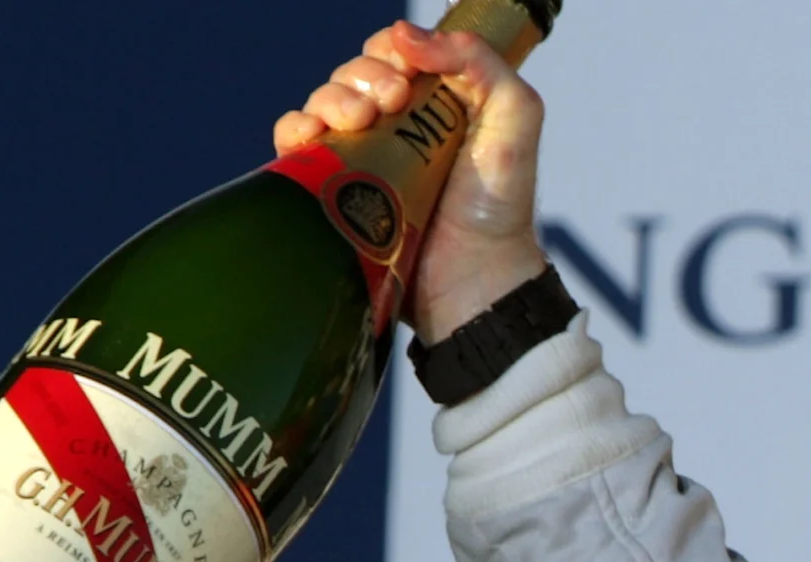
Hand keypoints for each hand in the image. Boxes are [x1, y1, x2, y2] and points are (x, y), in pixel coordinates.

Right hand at [273, 20, 548, 343]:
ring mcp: (363, 157)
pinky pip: (295, 145)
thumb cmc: (500, 206)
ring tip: (359, 123)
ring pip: (322, 102)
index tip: (408, 79)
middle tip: (391, 104)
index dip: (392, 51)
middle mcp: (395, 126)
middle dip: (364, 76)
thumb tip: (405, 34)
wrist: (475, 279)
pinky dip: (295, 130)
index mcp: (435, 101)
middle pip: (355, 74)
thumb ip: (479, 60)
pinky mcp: (335, 190)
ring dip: (332, 99)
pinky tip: (312, 136)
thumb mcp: (515, 115)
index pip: (395, 52)